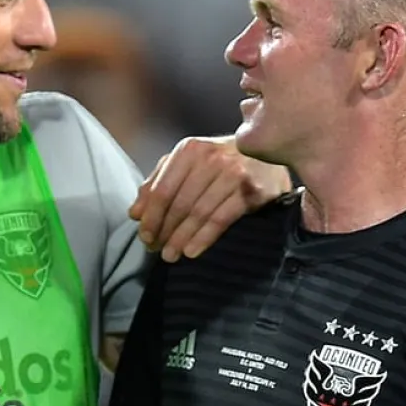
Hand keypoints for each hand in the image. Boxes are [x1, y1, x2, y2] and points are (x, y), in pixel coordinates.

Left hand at [130, 136, 291, 261]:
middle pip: (178, 204)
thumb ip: (159, 182)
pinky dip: (203, 238)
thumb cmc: (223, 160)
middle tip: (156, 250)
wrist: (270, 152)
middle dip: (164, 231)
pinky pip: (221, 219)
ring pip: (198, 213)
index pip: (162, 190)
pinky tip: (192, 251)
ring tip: (171, 255)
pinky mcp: (250, 191)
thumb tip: (135, 213)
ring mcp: (232, 173)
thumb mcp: (189, 162)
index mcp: (189, 150)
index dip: (151, 217)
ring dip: (181, 238)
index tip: (144, 236)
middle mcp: (209, 158)